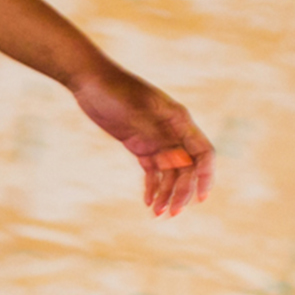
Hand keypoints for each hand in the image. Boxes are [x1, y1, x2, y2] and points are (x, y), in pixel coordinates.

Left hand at [66, 59, 213, 216]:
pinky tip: (148, 202)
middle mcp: (171, 132)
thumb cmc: (114, 90)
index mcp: (179, 120)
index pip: (203, 153)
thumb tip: (180, 164)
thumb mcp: (136, 113)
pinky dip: (152, 186)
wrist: (89, 80)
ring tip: (157, 213)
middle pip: (186, 168)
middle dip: (181, 192)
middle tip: (170, 213)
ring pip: (169, 173)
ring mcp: (155, 139)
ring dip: (166, 193)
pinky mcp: (139, 144)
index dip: (206, 176)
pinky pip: (152, 170)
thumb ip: (157, 137)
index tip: (200, 198)